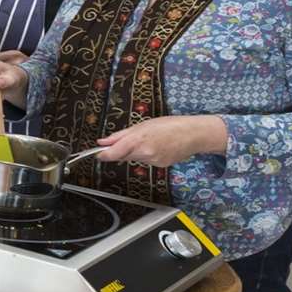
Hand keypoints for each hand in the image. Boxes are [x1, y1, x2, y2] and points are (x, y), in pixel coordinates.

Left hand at [96, 116, 228, 167]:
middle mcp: (144, 153)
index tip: (97, 154)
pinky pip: (146, 161)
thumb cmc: (170, 125)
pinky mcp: (160, 166)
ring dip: (136, 151)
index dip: (103, 155)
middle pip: (123, 156)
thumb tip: (103, 141)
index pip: (113, 153)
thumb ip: (120, 135)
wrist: (194, 134)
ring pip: (135, 158)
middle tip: (131, 139)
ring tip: (150, 140)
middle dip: (122, 150)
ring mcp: (152, 161)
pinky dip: (147, 154)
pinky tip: (158, 147)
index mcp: (138, 140)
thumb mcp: (142, 125)